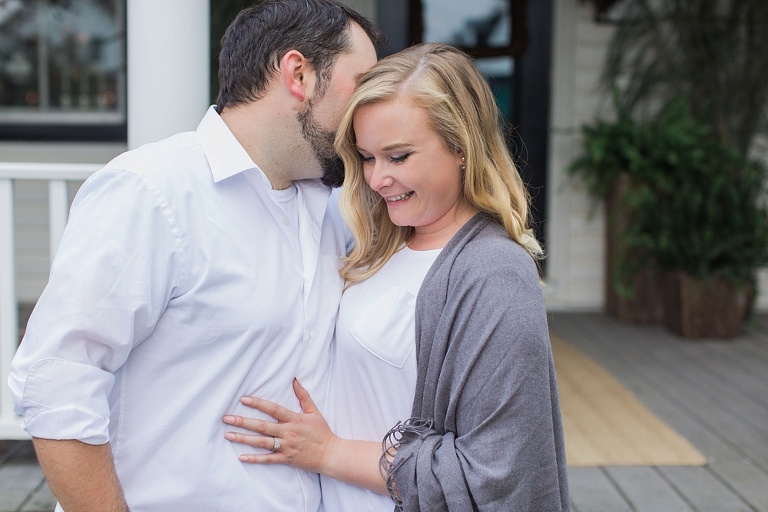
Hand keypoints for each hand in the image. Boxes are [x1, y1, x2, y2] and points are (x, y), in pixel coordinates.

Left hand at [222, 378, 338, 473]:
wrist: (330, 454)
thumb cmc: (322, 432)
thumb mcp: (314, 412)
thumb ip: (303, 396)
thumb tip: (295, 380)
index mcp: (294, 419)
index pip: (273, 409)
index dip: (258, 404)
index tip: (244, 399)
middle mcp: (288, 432)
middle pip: (262, 426)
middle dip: (243, 421)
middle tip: (227, 418)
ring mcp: (286, 446)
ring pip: (261, 442)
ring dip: (243, 438)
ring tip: (228, 434)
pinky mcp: (286, 459)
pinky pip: (268, 459)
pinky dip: (254, 459)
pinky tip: (241, 457)